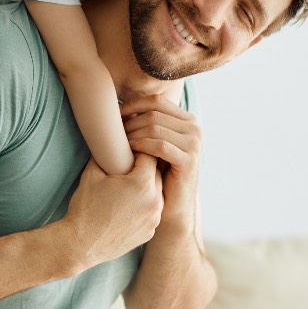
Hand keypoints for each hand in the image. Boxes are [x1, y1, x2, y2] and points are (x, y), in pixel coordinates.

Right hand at [63, 154, 162, 266]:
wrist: (80, 244)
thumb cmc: (85, 208)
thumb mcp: (92, 173)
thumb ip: (105, 154)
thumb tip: (110, 142)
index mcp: (142, 183)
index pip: (150, 156)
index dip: (138, 151)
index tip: (128, 153)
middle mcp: (155, 201)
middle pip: (157, 174)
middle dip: (145, 169)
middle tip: (127, 170)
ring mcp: (154, 219)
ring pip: (157, 194)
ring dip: (147, 189)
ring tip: (127, 190)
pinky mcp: (150, 232)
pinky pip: (153, 212)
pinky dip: (144, 207)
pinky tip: (127, 208)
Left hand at [121, 93, 201, 229]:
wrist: (172, 207)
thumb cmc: (158, 173)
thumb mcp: (154, 142)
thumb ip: (147, 122)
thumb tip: (119, 101)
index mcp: (187, 119)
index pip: (156, 101)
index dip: (132, 105)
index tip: (114, 116)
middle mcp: (194, 128)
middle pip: (154, 113)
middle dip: (130, 122)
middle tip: (113, 135)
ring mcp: (194, 144)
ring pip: (155, 127)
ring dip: (132, 135)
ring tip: (119, 145)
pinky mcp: (189, 160)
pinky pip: (159, 145)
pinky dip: (140, 146)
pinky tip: (129, 154)